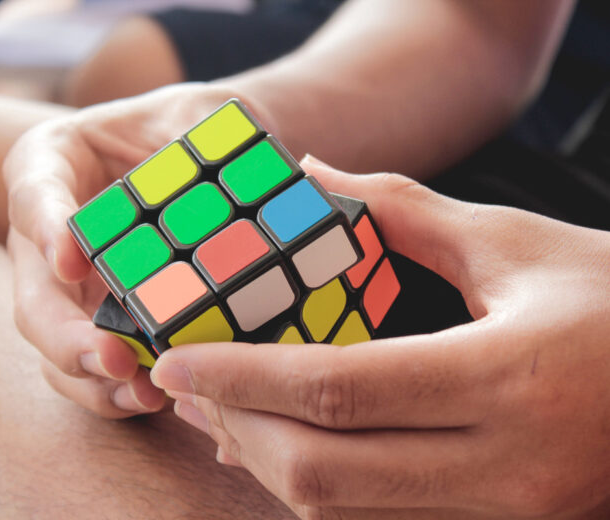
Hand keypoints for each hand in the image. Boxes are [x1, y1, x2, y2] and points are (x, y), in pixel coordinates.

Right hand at [4, 84, 270, 417]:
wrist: (202, 164)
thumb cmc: (190, 128)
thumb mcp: (197, 116)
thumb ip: (202, 137)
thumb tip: (230, 187)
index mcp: (54, 162)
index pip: (34, 192)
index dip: (46, 228)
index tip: (71, 261)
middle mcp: (48, 235)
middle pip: (34, 296)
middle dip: (67, 337)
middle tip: (112, 359)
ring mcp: (70, 287)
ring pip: (55, 347)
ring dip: (92, 379)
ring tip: (143, 395)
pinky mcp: (101, 321)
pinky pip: (94, 366)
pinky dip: (118, 391)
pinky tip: (158, 399)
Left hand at [151, 156, 609, 518]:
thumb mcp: (515, 244)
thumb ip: (403, 213)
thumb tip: (315, 178)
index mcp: (506, 377)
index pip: (338, 390)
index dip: (243, 376)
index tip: (176, 359)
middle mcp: (504, 463)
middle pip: (325, 471)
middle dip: (238, 426)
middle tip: (187, 383)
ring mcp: (504, 511)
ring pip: (343, 511)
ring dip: (267, 461)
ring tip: (220, 411)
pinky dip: (317, 487)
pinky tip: (285, 446)